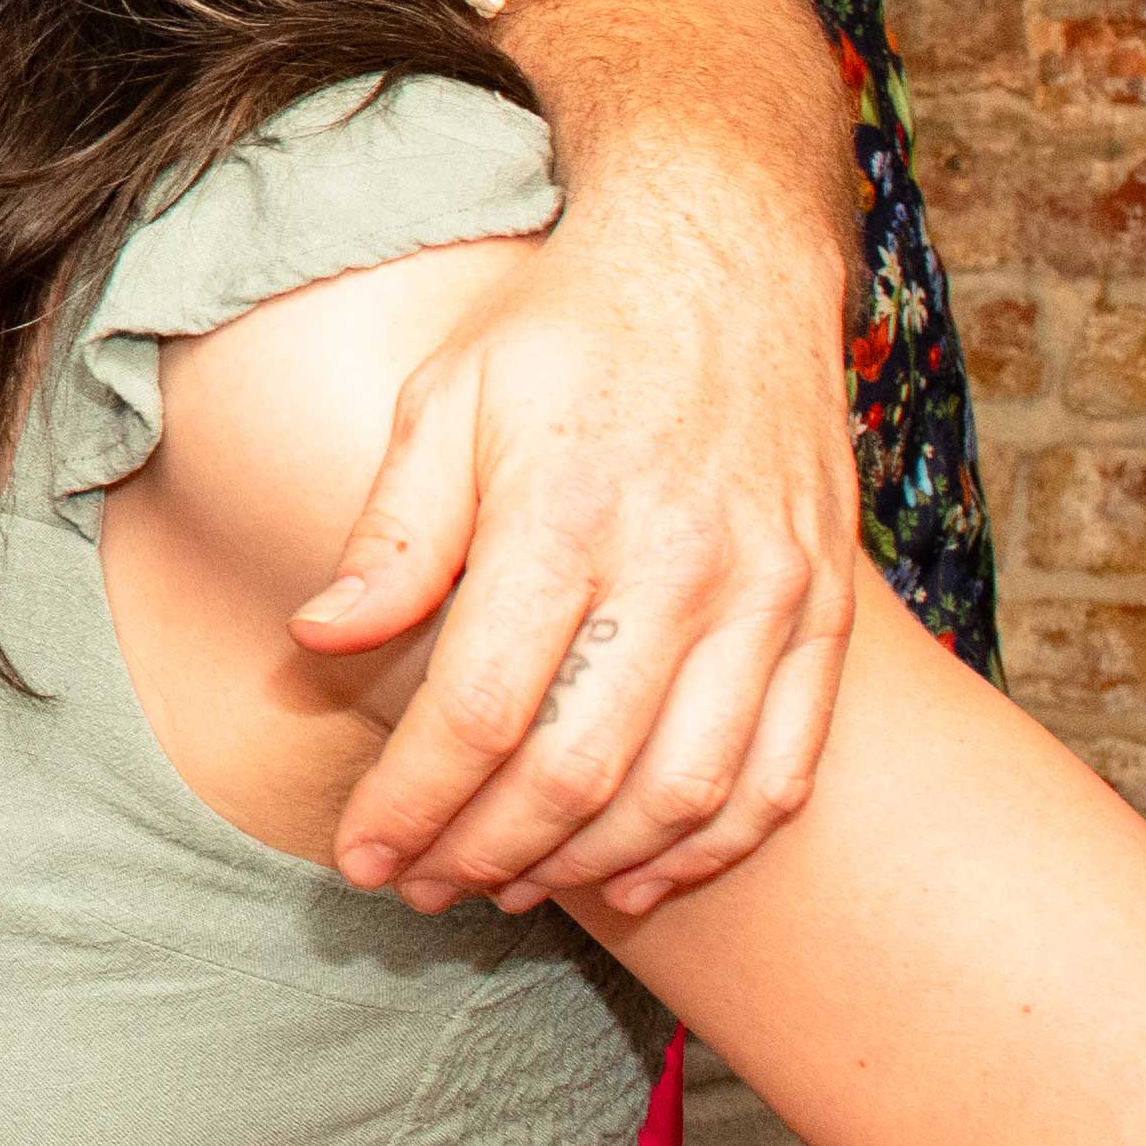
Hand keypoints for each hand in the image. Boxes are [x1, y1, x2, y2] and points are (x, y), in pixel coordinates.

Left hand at [301, 204, 862, 917]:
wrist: (723, 257)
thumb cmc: (563, 332)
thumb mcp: (445, 397)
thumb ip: (392, 533)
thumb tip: (319, 641)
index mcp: (566, 511)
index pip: (479, 707)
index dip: (414, 801)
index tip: (362, 852)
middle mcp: (681, 564)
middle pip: (576, 769)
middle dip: (483, 853)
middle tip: (417, 888)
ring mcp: (768, 594)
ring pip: (682, 791)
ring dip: (588, 867)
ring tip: (508, 888)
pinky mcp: (826, 611)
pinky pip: (782, 768)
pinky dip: (712, 846)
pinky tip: (639, 878)